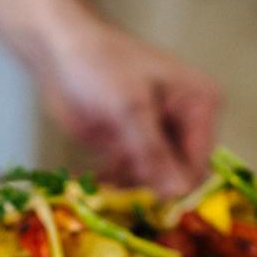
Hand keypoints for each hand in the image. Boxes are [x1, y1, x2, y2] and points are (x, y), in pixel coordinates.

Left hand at [37, 23, 221, 196]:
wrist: (56, 49)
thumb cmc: (99, 63)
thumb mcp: (130, 107)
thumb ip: (154, 151)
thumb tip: (178, 192)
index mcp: (200, 105)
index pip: (198, 163)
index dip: (177, 189)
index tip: (150, 208)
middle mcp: (185, 123)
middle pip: (177, 176)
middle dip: (152, 192)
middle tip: (122, 201)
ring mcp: (157, 137)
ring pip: (153, 182)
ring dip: (130, 192)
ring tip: (106, 190)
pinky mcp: (131, 146)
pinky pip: (131, 178)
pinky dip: (116, 186)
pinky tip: (98, 185)